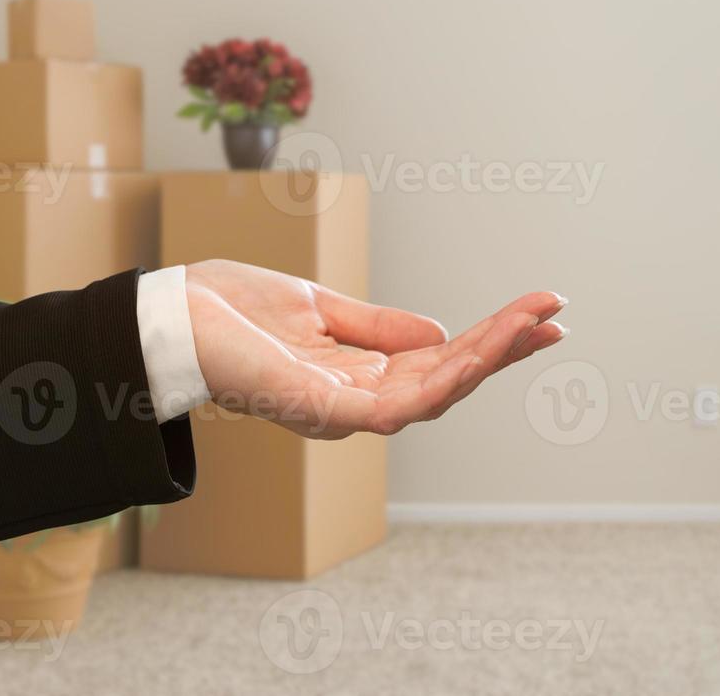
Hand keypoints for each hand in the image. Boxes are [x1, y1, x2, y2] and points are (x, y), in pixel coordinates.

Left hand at [182, 259, 567, 438]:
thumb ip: (376, 327)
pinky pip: (401, 405)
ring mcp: (342, 411)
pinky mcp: (325, 412)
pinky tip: (479, 349)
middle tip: (557, 313)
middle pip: (450, 380)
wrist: (163, 315)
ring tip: (533, 323)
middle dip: (505, 347)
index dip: (491, 338)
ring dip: (489, 357)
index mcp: (357, 377)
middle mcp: (356, 402)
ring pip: (436, 393)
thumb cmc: (226, 311)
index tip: (538, 309)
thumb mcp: (318, 308)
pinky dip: (446, 377)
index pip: (440, 361)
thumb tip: (439, 333)